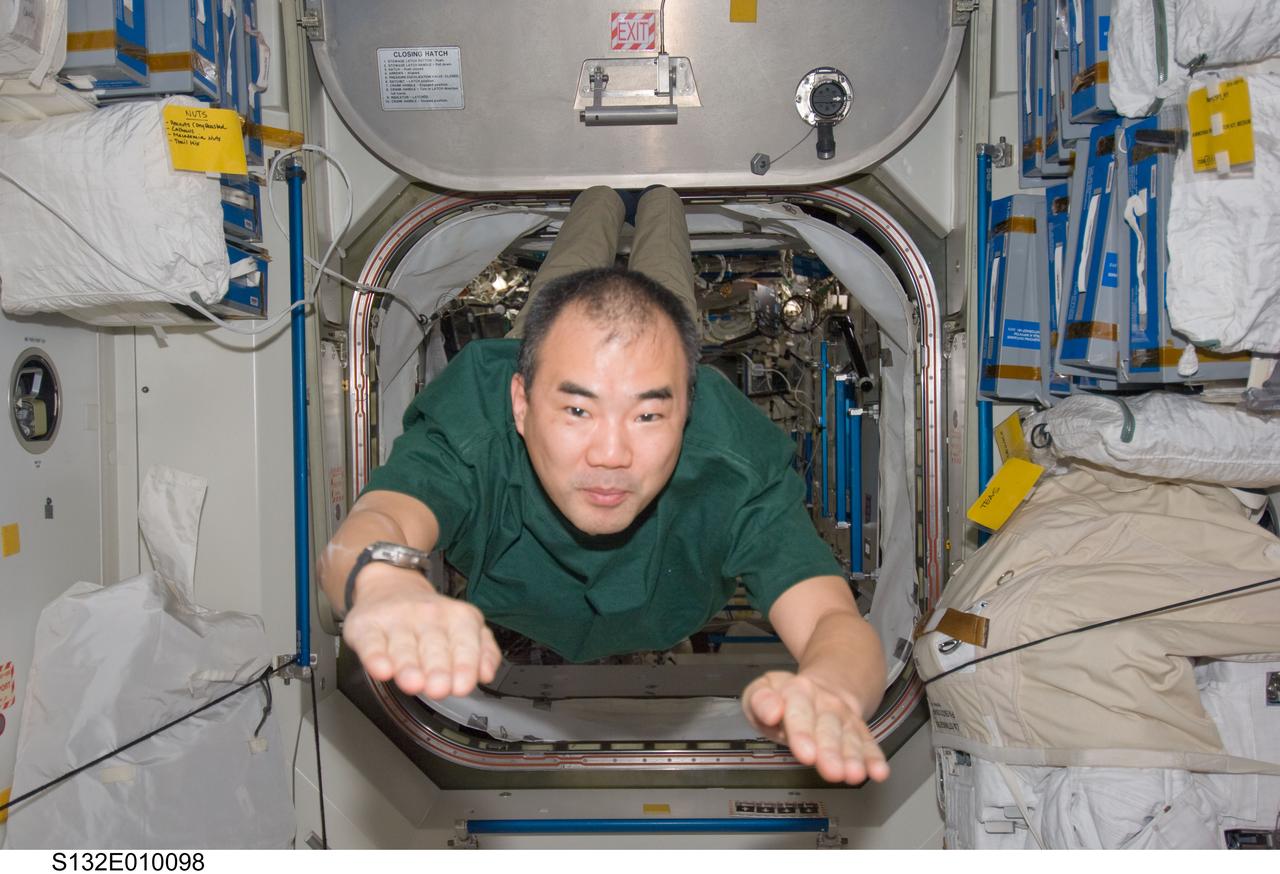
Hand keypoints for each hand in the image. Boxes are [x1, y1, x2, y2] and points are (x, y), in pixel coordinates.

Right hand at [341, 563, 501, 698]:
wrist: (390, 587)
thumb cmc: (431, 620)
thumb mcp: (465, 628)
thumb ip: (482, 651)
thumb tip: (487, 673)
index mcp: (458, 618)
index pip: (464, 643)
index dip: (465, 666)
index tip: (462, 686)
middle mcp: (428, 615)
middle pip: (434, 647)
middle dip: (438, 670)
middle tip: (439, 688)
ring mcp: (396, 619)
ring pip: (404, 647)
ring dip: (409, 667)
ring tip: (414, 683)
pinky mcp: (367, 626)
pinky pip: (371, 643)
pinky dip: (376, 658)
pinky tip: (382, 670)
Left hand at [741, 670, 889, 784]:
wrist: (819, 686)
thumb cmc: (784, 698)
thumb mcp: (762, 690)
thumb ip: (759, 700)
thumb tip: (771, 712)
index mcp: (797, 690)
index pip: (799, 710)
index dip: (802, 732)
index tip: (805, 753)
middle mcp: (824, 702)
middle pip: (827, 727)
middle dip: (830, 750)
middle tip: (832, 771)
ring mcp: (843, 716)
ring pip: (849, 737)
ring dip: (853, 757)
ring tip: (854, 774)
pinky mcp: (858, 730)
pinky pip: (867, 743)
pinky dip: (874, 758)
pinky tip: (878, 771)